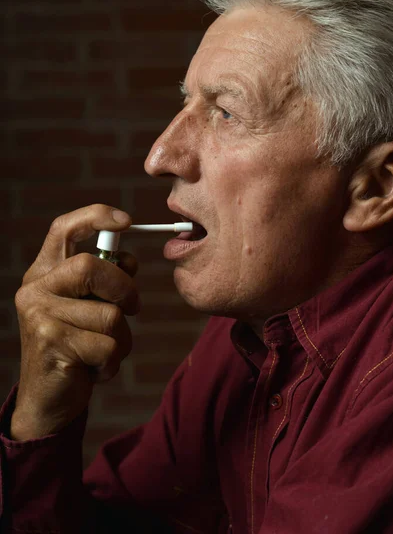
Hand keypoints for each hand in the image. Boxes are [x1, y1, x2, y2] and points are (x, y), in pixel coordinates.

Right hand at [11, 205, 138, 439]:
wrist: (48, 399)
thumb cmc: (76, 346)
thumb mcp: (89, 307)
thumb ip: (106, 280)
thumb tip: (129, 259)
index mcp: (44, 273)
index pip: (64, 228)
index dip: (96, 216)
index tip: (127, 221)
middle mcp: (36, 289)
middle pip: (92, 266)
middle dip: (125, 289)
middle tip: (133, 308)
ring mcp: (40, 316)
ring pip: (109, 314)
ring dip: (121, 338)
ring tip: (102, 350)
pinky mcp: (52, 344)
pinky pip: (108, 345)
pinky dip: (113, 361)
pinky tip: (94, 368)